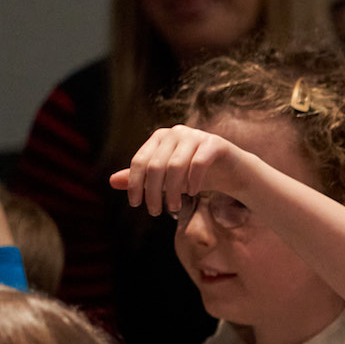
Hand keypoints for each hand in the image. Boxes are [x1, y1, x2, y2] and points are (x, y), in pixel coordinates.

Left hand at [110, 125, 260, 217]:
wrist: (233, 172)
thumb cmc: (196, 175)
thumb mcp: (166, 179)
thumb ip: (141, 178)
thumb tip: (111, 181)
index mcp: (160, 137)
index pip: (140, 161)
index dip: (135, 184)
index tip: (136, 205)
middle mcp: (176, 132)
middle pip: (156, 165)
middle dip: (153, 192)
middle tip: (155, 212)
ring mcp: (196, 135)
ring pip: (175, 166)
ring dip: (173, 191)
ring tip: (174, 207)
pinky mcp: (215, 144)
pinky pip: (198, 163)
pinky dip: (193, 181)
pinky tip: (193, 193)